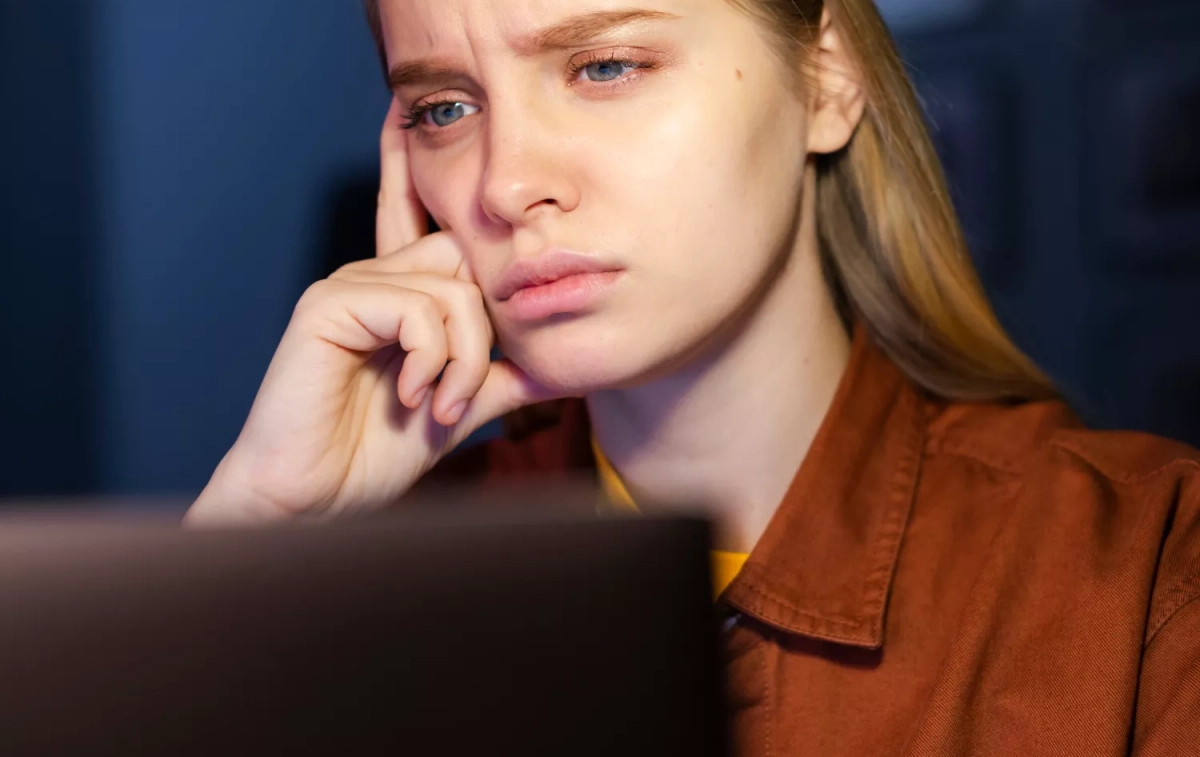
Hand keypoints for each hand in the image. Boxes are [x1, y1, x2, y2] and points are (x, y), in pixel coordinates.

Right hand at [186, 100, 557, 524]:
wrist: (314, 500)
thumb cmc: (374, 453)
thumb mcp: (455, 407)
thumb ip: (497, 377)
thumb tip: (554, 365)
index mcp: (398, 297)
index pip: (428, 223)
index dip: (416, 168)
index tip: (404, 109)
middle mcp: (373, 280)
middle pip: (465, 258)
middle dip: (482, 328)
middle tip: (462, 390)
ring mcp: (348, 288)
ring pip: (450, 290)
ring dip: (461, 359)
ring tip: (437, 405)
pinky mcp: (326, 306)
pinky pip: (413, 308)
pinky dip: (430, 357)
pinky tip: (410, 395)